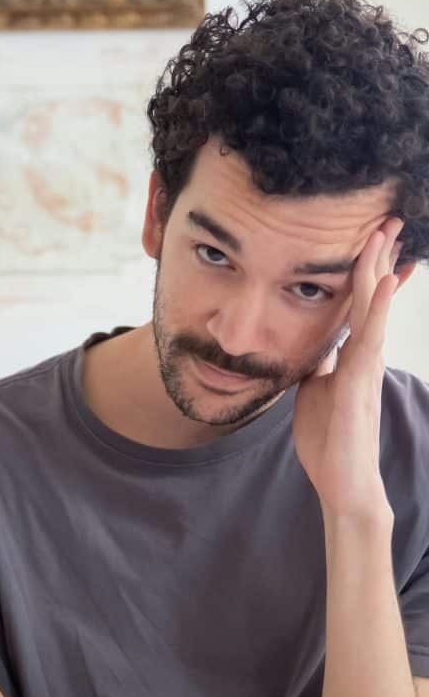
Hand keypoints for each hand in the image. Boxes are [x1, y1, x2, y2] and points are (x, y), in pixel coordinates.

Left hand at [293, 218, 402, 517]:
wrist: (341, 478)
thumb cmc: (328, 437)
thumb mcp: (313, 387)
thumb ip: (316, 362)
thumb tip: (308, 343)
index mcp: (350, 354)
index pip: (358, 303)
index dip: (365, 272)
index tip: (372, 240)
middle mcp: (364, 353)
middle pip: (370, 295)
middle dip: (378, 257)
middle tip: (388, 219)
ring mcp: (366, 364)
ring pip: (374, 307)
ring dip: (380, 268)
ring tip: (388, 233)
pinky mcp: (362, 380)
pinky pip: (372, 336)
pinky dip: (379, 306)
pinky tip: (385, 280)